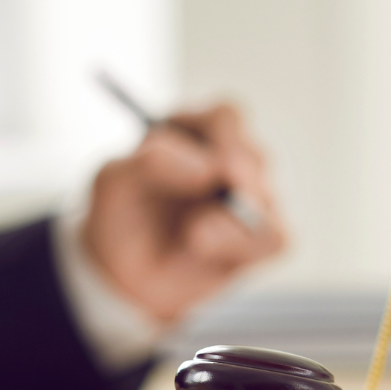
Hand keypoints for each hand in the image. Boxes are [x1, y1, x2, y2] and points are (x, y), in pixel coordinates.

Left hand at [83, 101, 285, 324]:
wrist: (123, 272)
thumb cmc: (120, 215)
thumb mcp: (114, 182)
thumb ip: (150, 162)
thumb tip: (208, 168)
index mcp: (196, 131)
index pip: (226, 118)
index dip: (225, 137)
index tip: (214, 164)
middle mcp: (230, 160)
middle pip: (254, 155)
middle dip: (237, 177)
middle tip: (223, 194)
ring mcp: (251, 199)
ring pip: (266, 199)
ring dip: (234, 219)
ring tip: (192, 236)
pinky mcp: (261, 239)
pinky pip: (277, 239)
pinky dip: (243, 245)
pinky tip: (204, 249)